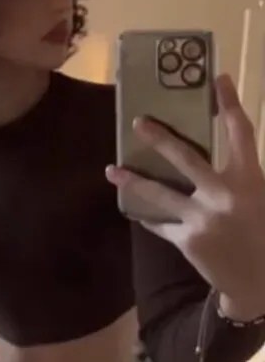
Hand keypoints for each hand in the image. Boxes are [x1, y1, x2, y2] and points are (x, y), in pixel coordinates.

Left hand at [106, 74, 264, 320]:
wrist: (260, 283)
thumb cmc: (264, 235)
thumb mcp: (262, 198)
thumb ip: (242, 175)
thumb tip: (215, 154)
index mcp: (250, 180)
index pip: (240, 133)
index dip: (229, 104)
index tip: (218, 78)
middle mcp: (224, 195)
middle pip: (186, 157)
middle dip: (160, 138)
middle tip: (138, 122)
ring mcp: (203, 218)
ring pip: (160, 193)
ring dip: (133, 181)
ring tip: (111, 170)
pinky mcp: (188, 240)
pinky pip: (161, 223)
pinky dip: (150, 217)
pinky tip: (137, 212)